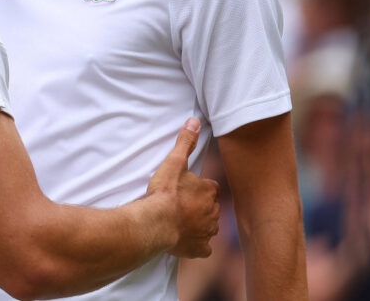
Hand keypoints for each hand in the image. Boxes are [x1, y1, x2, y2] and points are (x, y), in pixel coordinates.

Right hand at [146, 118, 220, 258]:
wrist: (156, 223)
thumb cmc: (164, 193)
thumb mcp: (173, 162)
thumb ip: (185, 142)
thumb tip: (194, 120)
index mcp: (209, 191)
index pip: (210, 188)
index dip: (199, 189)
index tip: (186, 190)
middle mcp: (213, 212)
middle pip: (210, 208)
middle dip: (200, 207)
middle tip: (181, 206)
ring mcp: (207, 232)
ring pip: (208, 227)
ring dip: (198, 225)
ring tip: (180, 222)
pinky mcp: (199, 249)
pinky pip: (202, 248)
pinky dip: (196, 246)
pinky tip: (185, 241)